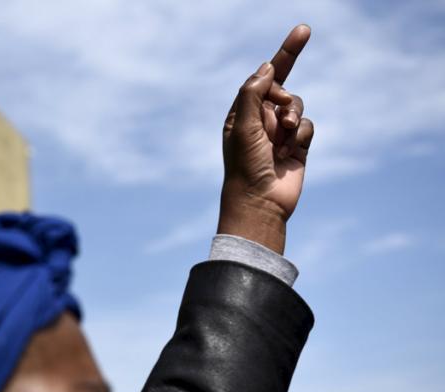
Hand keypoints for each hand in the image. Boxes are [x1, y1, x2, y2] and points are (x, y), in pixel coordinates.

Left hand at [219, 25, 313, 253]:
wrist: (260, 200)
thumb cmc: (245, 164)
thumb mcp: (244, 125)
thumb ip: (254, 93)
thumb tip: (268, 68)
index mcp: (243, 111)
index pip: (264, 76)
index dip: (284, 54)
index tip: (304, 31)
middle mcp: (262, 119)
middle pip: (284, 87)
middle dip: (286, 95)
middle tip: (282, 114)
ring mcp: (281, 132)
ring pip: (298, 106)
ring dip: (293, 117)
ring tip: (284, 137)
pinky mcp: (298, 145)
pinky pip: (308, 125)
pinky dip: (301, 135)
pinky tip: (290, 151)